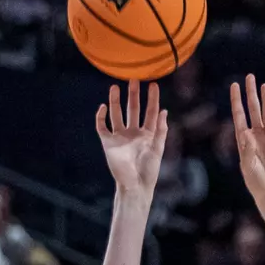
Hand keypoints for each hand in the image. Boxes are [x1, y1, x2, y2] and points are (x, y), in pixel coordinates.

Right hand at [95, 81, 167, 195]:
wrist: (135, 185)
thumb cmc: (149, 171)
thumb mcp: (158, 149)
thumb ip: (161, 130)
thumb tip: (164, 111)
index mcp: (147, 134)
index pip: (150, 111)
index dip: (152, 98)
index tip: (153, 84)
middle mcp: (133, 133)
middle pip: (133, 109)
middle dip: (133, 95)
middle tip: (134, 79)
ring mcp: (120, 137)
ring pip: (117, 115)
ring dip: (116, 101)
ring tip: (115, 87)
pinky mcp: (108, 143)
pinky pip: (102, 127)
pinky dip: (101, 117)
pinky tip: (103, 107)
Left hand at [230, 74, 264, 204]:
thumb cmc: (255, 180)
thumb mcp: (247, 165)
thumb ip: (247, 150)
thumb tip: (247, 133)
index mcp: (244, 139)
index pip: (239, 116)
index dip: (237, 101)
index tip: (234, 85)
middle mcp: (256, 134)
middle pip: (253, 110)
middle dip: (251, 94)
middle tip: (250, 77)